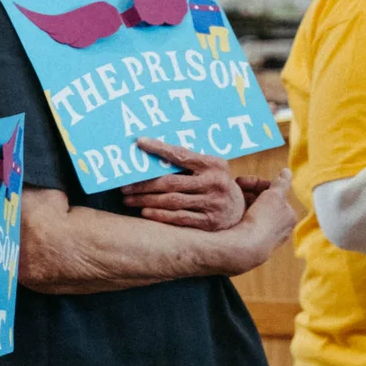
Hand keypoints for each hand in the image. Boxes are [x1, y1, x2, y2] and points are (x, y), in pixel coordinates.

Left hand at [121, 139, 246, 230]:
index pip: (181, 154)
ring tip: (129, 199)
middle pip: (171, 182)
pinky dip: (160, 215)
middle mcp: (214, 183)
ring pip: (172, 201)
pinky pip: (179, 218)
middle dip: (144, 184)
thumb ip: (189, 163)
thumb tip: (154, 154)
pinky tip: (145, 212)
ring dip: (146, 200)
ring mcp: (213, 204)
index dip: (159, 148)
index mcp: (214, 164)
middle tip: (124, 186)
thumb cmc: (216, 184)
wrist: (242, 211)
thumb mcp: (210, 169)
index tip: (139, 142)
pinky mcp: (209, 223)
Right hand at [219, 179, 298, 273]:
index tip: (242, 181)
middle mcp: (278, 229)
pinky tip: (228, 210)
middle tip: (234, 188)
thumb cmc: (263, 220)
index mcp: (288, 217)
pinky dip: (235, 213)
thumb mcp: (275, 196)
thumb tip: (287, 171)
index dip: (258, 184)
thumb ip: (281, 183)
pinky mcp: (248, 244)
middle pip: (262, 202)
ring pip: (251, 212)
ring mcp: (263, 237)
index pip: (273, 193)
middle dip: (248, 193)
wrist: (245, 247)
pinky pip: (242, 222)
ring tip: (230, 198)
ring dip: (240, 202)